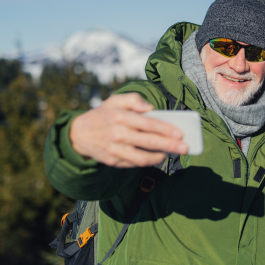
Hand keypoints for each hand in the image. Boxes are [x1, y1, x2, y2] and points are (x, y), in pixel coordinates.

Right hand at [70, 93, 188, 167]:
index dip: (165, 129)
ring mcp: (115, 150)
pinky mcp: (113, 161)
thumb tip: (150, 107)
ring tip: (170, 153)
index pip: (147, 124)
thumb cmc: (104, 114)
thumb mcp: (115, 100)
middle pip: (148, 142)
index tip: (180, 132)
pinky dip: (148, 162)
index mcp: (120, 117)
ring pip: (142, 157)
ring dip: (159, 157)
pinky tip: (157, 157)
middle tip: (185, 147)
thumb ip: (134, 99)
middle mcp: (118, 134)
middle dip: (169, 145)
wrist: (78, 134)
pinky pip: (134, 164)